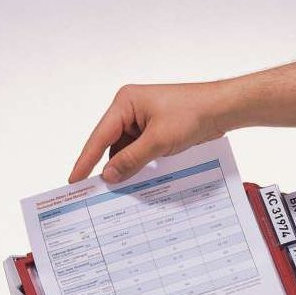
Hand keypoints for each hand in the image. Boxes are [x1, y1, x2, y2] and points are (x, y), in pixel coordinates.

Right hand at [68, 82, 233, 184]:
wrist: (221, 110)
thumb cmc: (192, 114)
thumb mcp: (159, 141)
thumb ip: (131, 160)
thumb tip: (109, 176)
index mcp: (125, 102)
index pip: (100, 135)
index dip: (86, 159)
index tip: (74, 180)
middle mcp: (130, 109)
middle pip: (110, 143)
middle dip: (107, 166)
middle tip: (93, 192)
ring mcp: (143, 120)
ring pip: (125, 150)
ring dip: (125, 168)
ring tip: (117, 191)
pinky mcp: (154, 130)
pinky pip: (139, 151)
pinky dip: (138, 165)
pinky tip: (137, 181)